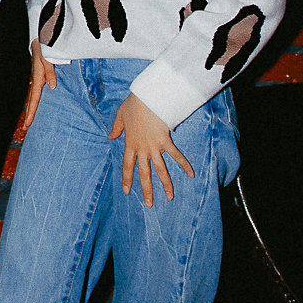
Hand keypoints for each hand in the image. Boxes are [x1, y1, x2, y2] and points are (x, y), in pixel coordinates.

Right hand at [20, 40, 56, 133]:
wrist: (40, 40)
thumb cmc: (45, 49)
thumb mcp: (49, 59)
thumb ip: (51, 73)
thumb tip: (51, 87)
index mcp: (38, 78)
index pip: (34, 99)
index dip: (32, 112)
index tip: (28, 124)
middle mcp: (35, 80)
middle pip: (32, 101)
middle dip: (29, 115)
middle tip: (26, 128)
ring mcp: (36, 78)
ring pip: (32, 97)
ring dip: (31, 108)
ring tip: (29, 120)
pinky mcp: (38, 76)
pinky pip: (35, 91)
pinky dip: (34, 100)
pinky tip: (34, 104)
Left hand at [108, 93, 194, 207]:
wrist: (147, 97)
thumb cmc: (133, 104)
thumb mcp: (120, 115)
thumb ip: (116, 128)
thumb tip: (110, 137)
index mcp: (130, 144)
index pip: (127, 166)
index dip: (127, 179)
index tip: (126, 191)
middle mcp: (142, 149)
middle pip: (144, 173)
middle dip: (146, 190)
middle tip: (149, 204)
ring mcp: (154, 146)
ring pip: (160, 170)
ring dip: (166, 184)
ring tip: (170, 197)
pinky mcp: (166, 141)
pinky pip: (176, 155)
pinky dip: (184, 165)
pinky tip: (192, 174)